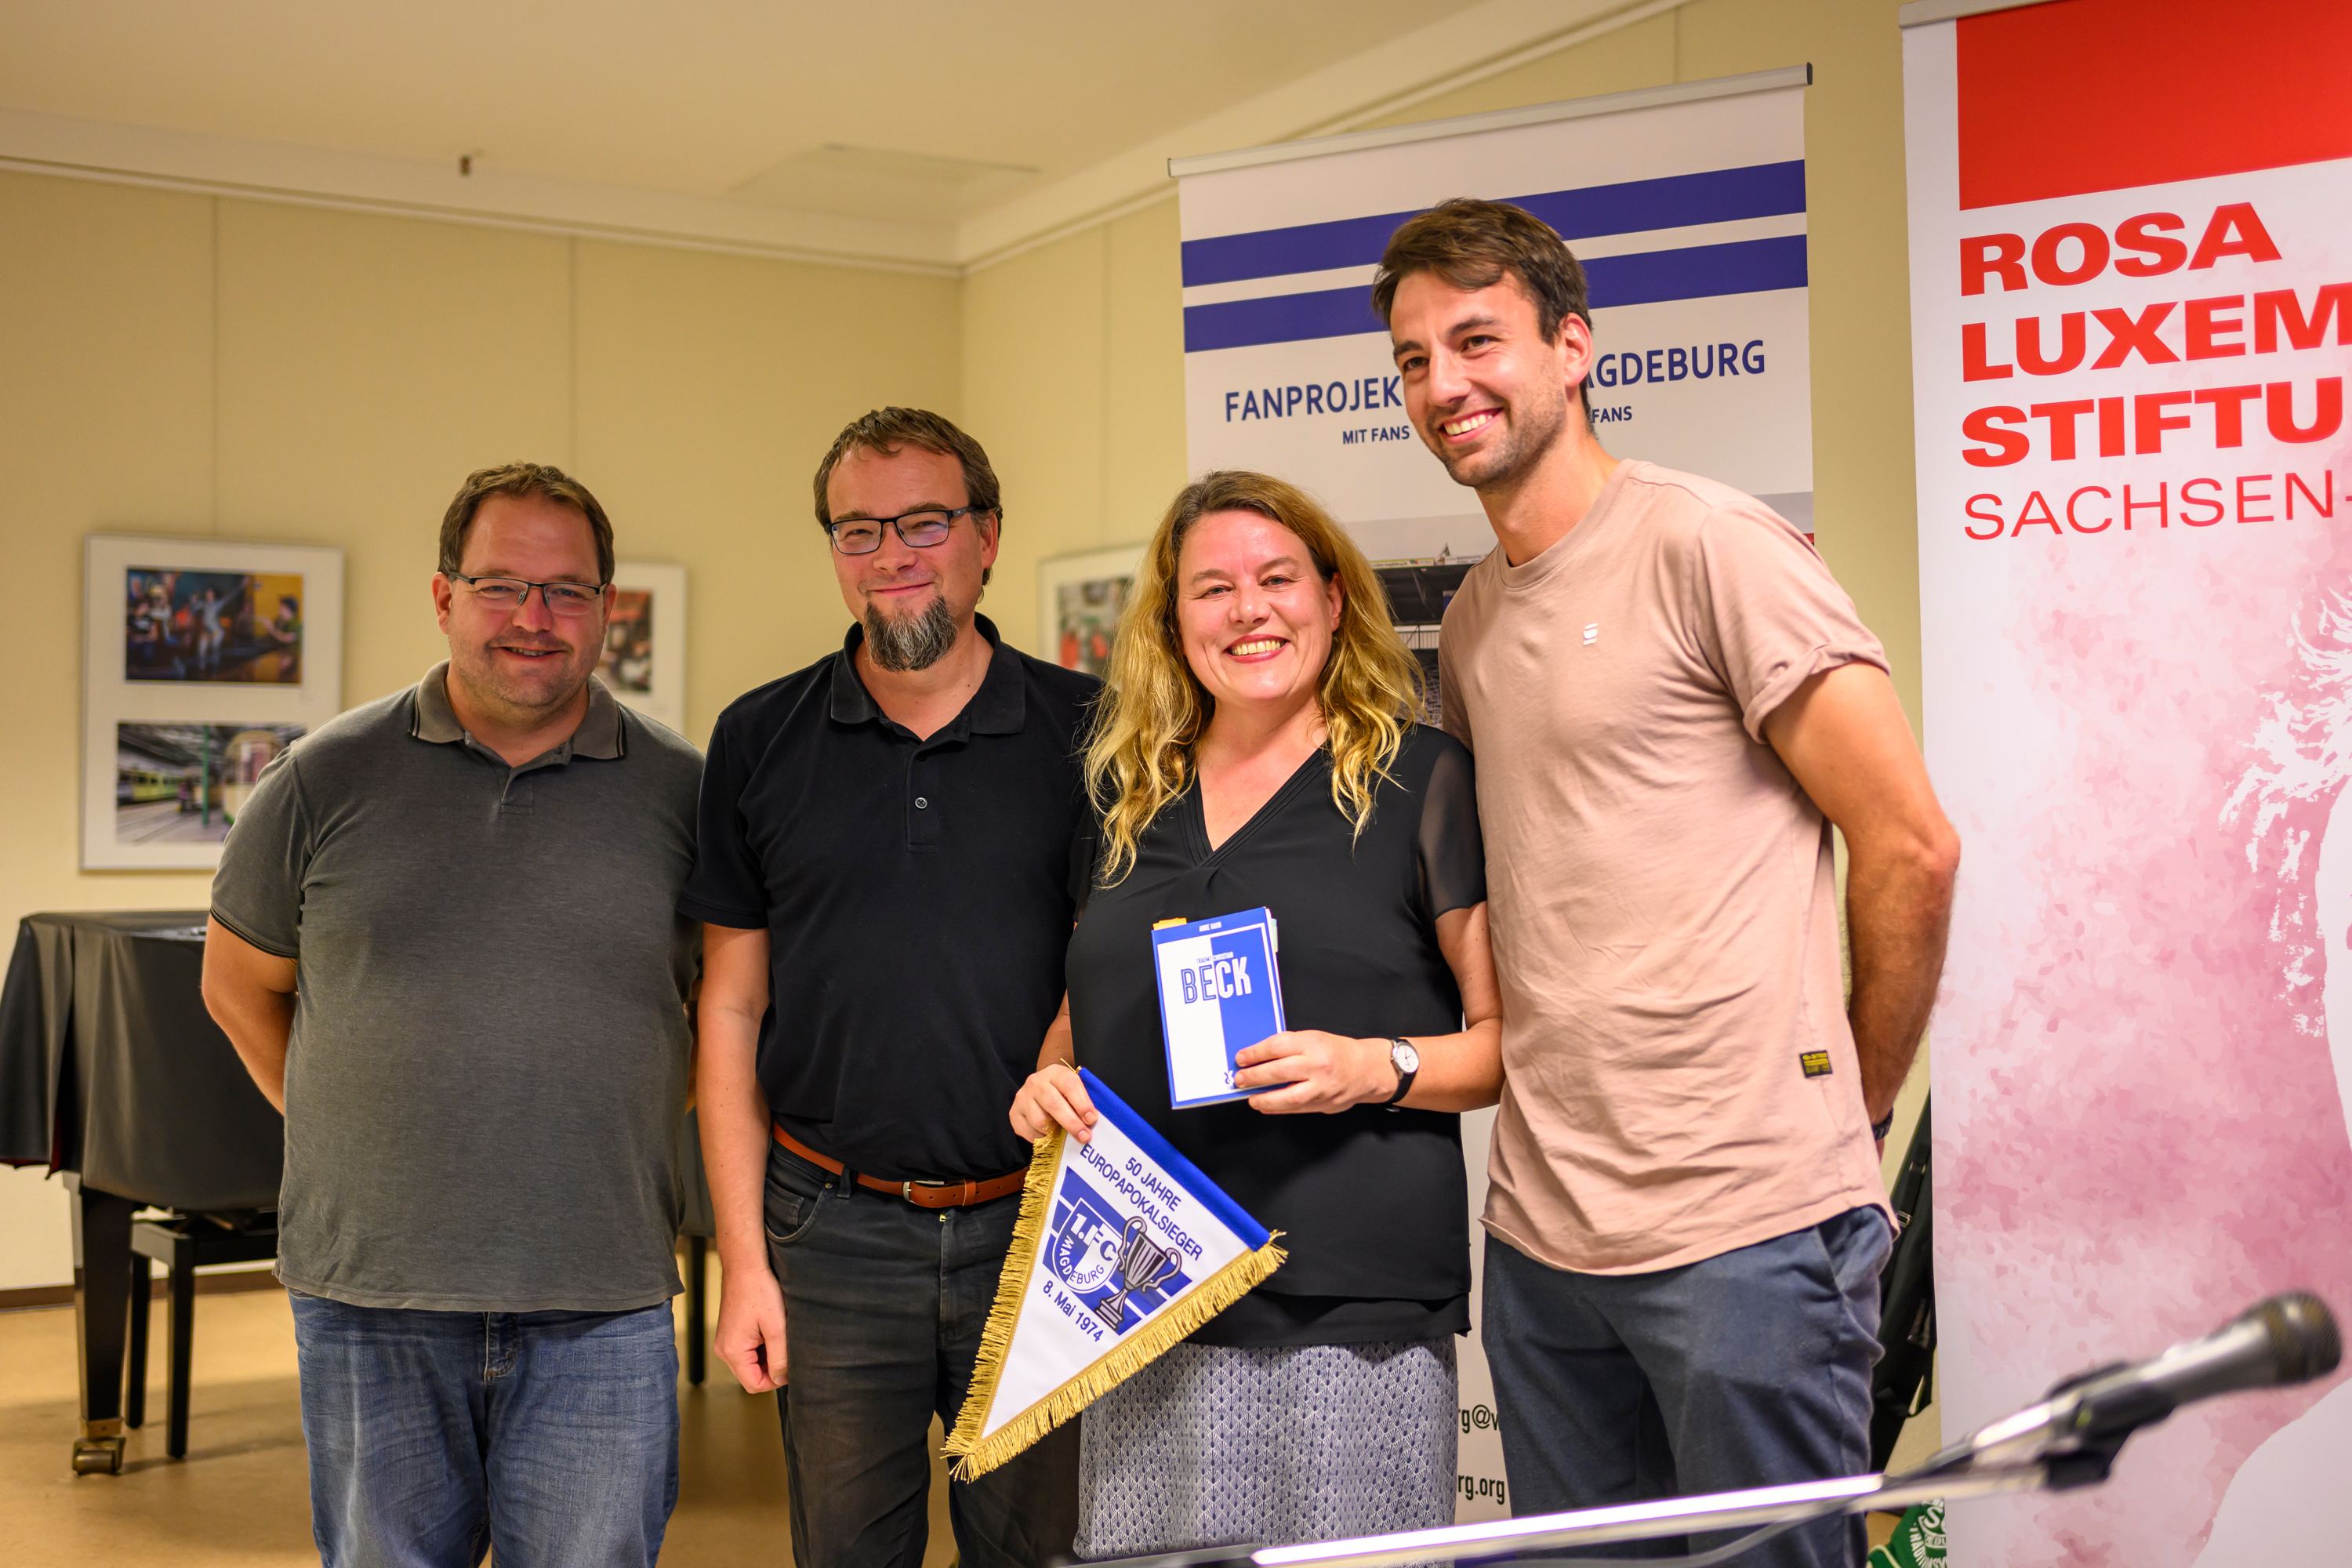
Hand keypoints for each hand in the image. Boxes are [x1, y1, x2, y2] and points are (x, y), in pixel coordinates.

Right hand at [713, 1260, 787, 1392]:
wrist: (745, 1266)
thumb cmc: (760, 1291)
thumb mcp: (776, 1327)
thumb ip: (779, 1357)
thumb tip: (781, 1379)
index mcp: (732, 1351)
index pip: (754, 1385)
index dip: (775, 1381)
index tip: (791, 1365)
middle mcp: (723, 1350)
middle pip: (751, 1376)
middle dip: (771, 1367)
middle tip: (786, 1347)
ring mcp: (724, 1342)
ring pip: (750, 1364)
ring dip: (767, 1356)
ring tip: (778, 1334)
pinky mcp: (729, 1334)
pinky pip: (746, 1351)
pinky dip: (761, 1346)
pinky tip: (770, 1329)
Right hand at [1011, 1061, 1097, 1142]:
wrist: (1042, 1085)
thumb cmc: (1063, 1090)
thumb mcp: (1075, 1088)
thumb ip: (1083, 1101)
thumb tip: (1091, 1122)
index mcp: (1055, 1073)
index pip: (1069, 1086)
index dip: (1082, 1104)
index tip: (1091, 1119)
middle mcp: (1035, 1083)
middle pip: (1053, 1104)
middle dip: (1071, 1123)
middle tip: (1084, 1136)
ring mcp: (1022, 1097)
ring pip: (1039, 1121)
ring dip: (1055, 1133)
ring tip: (1065, 1136)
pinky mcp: (1014, 1113)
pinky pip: (1029, 1132)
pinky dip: (1042, 1138)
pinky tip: (1050, 1137)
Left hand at [1234, 1030, 1392, 1114]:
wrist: (1367, 1070)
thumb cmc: (1338, 1052)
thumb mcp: (1314, 1039)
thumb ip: (1289, 1047)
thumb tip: (1258, 1057)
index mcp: (1313, 1043)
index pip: (1278, 1046)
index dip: (1255, 1053)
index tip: (1241, 1058)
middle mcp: (1318, 1065)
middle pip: (1279, 1071)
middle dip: (1254, 1076)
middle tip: (1240, 1080)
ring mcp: (1322, 1087)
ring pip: (1288, 1096)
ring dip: (1265, 1099)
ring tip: (1251, 1098)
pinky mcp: (1324, 1104)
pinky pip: (1296, 1108)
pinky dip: (1278, 1108)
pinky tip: (1266, 1105)